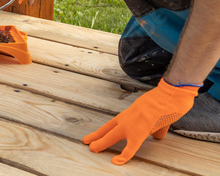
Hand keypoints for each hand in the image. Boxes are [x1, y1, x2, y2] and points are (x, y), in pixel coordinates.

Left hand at [82, 79, 198, 164]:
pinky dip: (123, 156)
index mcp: (129, 114)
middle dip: (96, 137)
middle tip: (87, 142)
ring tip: (93, 149)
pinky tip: (116, 161)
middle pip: (107, 129)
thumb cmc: (166, 101)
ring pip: (111, 136)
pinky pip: (130, 148)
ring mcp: (131, 125)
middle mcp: (126, 119)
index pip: (111, 124)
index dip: (102, 132)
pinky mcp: (140, 132)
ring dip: (101, 143)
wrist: (170, 95)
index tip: (93, 136)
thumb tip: (157, 136)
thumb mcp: (156, 114)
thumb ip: (154, 126)